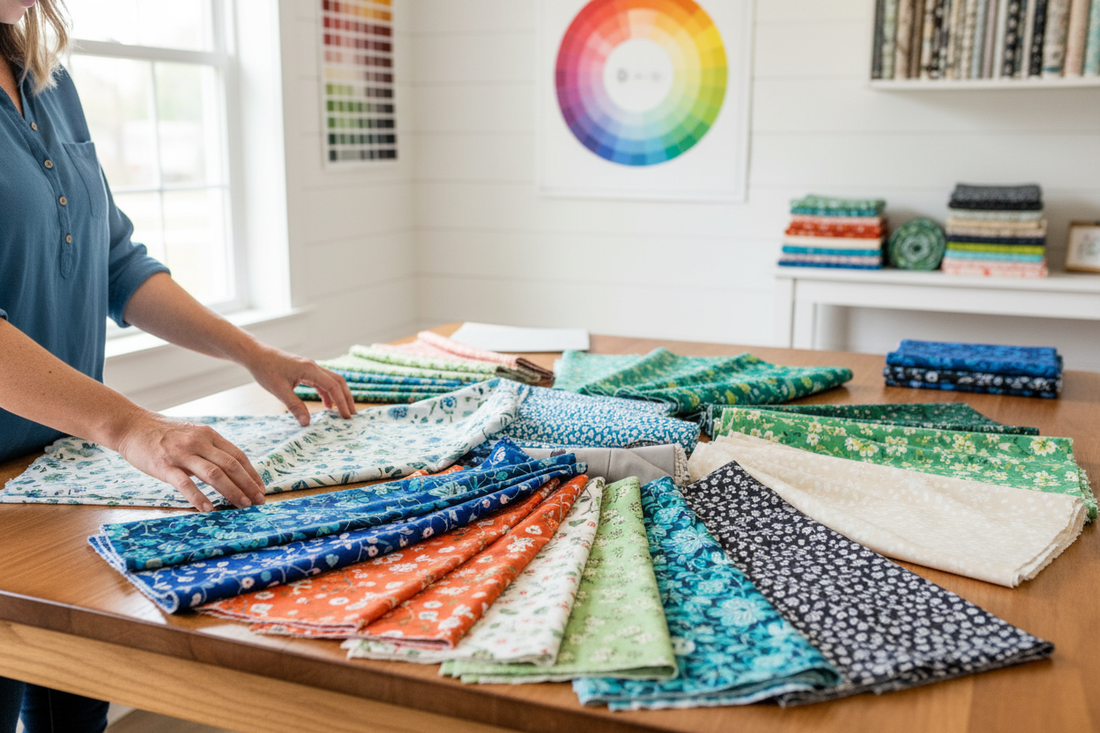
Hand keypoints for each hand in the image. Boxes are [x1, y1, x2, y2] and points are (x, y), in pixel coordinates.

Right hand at [115, 413, 266, 511]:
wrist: (131, 425)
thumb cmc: (164, 434)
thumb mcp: (193, 434)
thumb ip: (211, 449)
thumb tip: (232, 469)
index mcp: (209, 435)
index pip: (238, 456)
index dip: (252, 474)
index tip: (261, 489)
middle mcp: (199, 442)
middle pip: (231, 465)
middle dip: (248, 485)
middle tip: (259, 501)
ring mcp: (182, 453)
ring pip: (214, 474)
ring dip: (232, 491)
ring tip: (243, 505)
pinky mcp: (164, 466)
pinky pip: (185, 484)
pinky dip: (199, 497)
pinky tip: (209, 509)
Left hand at [245, 345, 356, 426]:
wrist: (256, 355)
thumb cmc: (266, 370)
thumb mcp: (279, 391)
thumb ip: (295, 406)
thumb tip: (306, 423)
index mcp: (310, 369)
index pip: (333, 386)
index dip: (342, 402)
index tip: (346, 416)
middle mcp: (314, 366)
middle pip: (338, 381)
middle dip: (347, 398)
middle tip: (352, 415)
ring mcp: (311, 367)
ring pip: (332, 381)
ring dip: (339, 395)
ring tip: (343, 411)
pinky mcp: (306, 370)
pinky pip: (322, 381)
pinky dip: (328, 393)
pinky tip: (327, 405)